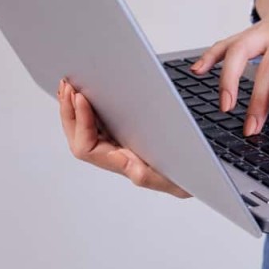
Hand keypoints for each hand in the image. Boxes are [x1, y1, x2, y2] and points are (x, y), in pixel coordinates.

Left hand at [57, 79, 190, 198]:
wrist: (201, 174)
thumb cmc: (189, 178)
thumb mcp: (175, 181)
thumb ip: (149, 176)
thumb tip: (130, 170)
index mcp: (123, 164)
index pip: (87, 147)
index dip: (81, 122)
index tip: (82, 98)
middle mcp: (116, 156)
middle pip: (78, 137)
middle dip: (70, 111)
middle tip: (68, 87)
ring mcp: (120, 145)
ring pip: (85, 129)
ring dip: (74, 108)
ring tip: (69, 87)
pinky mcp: (127, 133)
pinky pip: (99, 122)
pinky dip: (88, 107)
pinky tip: (85, 93)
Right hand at [191, 0, 268, 135]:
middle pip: (266, 65)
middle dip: (258, 98)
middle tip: (253, 127)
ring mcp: (262, 32)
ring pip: (239, 50)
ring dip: (229, 78)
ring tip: (226, 105)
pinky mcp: (245, 35)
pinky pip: (224, 43)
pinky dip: (210, 56)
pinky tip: (198, 71)